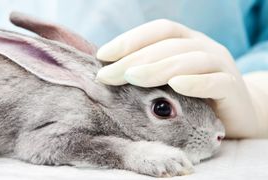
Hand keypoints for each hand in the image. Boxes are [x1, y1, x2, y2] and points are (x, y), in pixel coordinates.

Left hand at [96, 19, 264, 137]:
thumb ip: (148, 71)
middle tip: (107, 75)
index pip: (158, 30)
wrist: (236, 113)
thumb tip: (111, 70)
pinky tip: (175, 85)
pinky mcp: (233, 88)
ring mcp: (221, 65)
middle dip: (133, 59)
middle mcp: (204, 47)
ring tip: (131, 78)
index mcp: (187, 40)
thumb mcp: (170, 79)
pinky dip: (195, 83)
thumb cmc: (194, 96)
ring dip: (157, 68)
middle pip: (167, 45)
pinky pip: (215, 82)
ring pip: (189, 59)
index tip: (103, 56)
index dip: (130, 39)